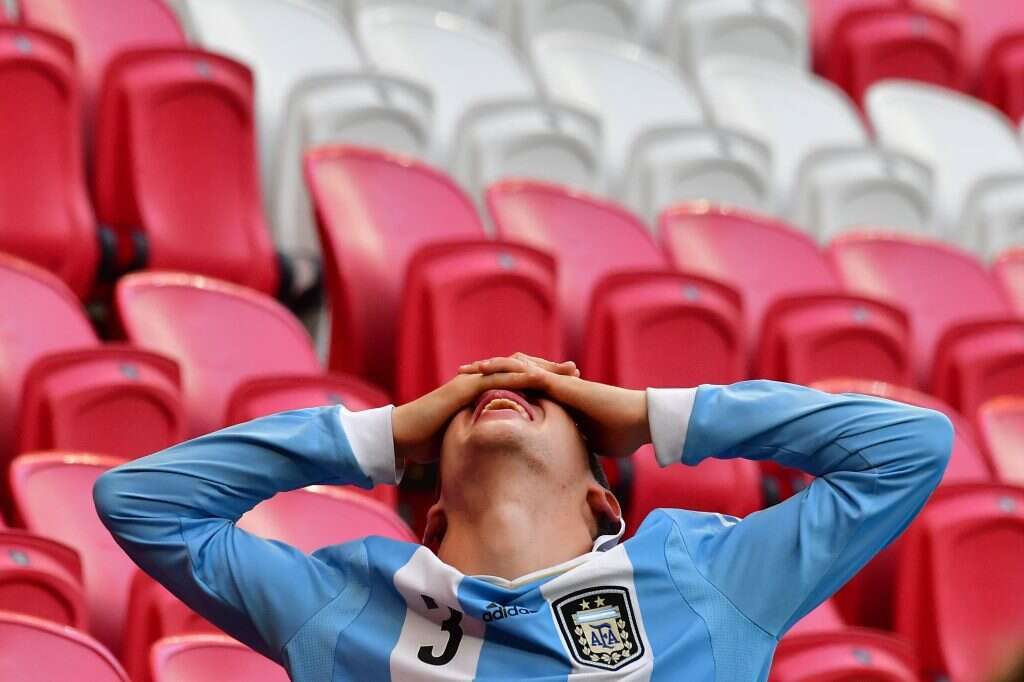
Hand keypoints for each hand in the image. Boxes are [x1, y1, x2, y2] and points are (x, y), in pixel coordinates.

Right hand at [392, 355, 578, 464]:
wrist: (401, 437)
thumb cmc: (429, 442)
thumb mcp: (466, 440)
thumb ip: (484, 438)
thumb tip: (503, 454)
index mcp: (484, 394)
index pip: (520, 383)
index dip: (544, 383)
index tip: (569, 387)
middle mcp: (480, 382)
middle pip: (521, 370)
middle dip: (550, 369)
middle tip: (577, 371)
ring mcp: (472, 382)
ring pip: (512, 369)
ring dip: (541, 368)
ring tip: (565, 371)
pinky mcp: (464, 387)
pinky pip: (494, 379)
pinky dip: (516, 376)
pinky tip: (536, 376)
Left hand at [459, 353, 650, 457]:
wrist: (640, 420)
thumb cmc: (621, 433)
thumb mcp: (586, 444)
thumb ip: (571, 447)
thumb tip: (562, 464)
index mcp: (557, 400)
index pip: (520, 391)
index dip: (496, 390)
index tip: (473, 394)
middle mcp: (554, 386)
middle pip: (512, 374)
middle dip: (486, 375)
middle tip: (460, 375)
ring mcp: (558, 383)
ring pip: (517, 368)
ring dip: (491, 367)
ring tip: (467, 368)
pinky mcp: (563, 384)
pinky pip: (531, 373)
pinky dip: (509, 370)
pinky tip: (491, 370)